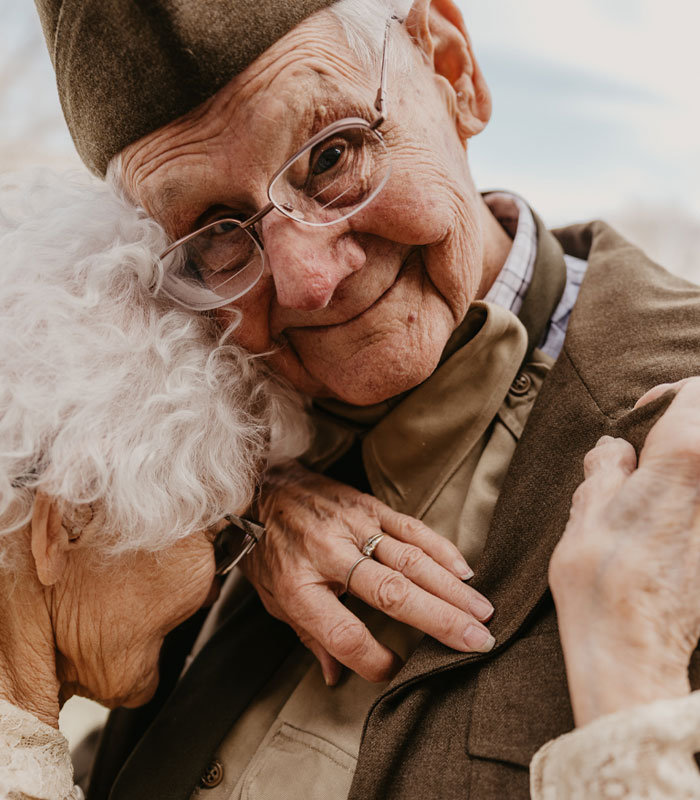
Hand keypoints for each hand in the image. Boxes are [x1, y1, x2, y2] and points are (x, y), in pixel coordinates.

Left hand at [241, 461, 494, 684]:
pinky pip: (411, 527)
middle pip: (390, 593)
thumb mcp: (274, 598)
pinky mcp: (368, 504)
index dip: (372, 660)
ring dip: (450, 587)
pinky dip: (440, 550)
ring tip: (482, 612)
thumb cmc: (268, 548)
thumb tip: (336, 679)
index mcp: (299, 585)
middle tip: (476, 641)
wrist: (262, 486)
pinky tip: (464, 572)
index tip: (395, 672)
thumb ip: (309, 637)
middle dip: (438, 620)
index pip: (342, 633)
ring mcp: (351, 525)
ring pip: (409, 559)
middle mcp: (329, 553)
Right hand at [550, 379, 699, 725]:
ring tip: (653, 496)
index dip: (668, 397)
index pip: (697, 395)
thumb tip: (616, 452)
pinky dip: (688, 503)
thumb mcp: (586, 511)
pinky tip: (667, 529)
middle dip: (681, 435)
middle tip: (647, 458)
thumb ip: (607, 468)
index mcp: (682, 462)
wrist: (633, 653)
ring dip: (684, 475)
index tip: (643, 421)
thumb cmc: (600, 584)